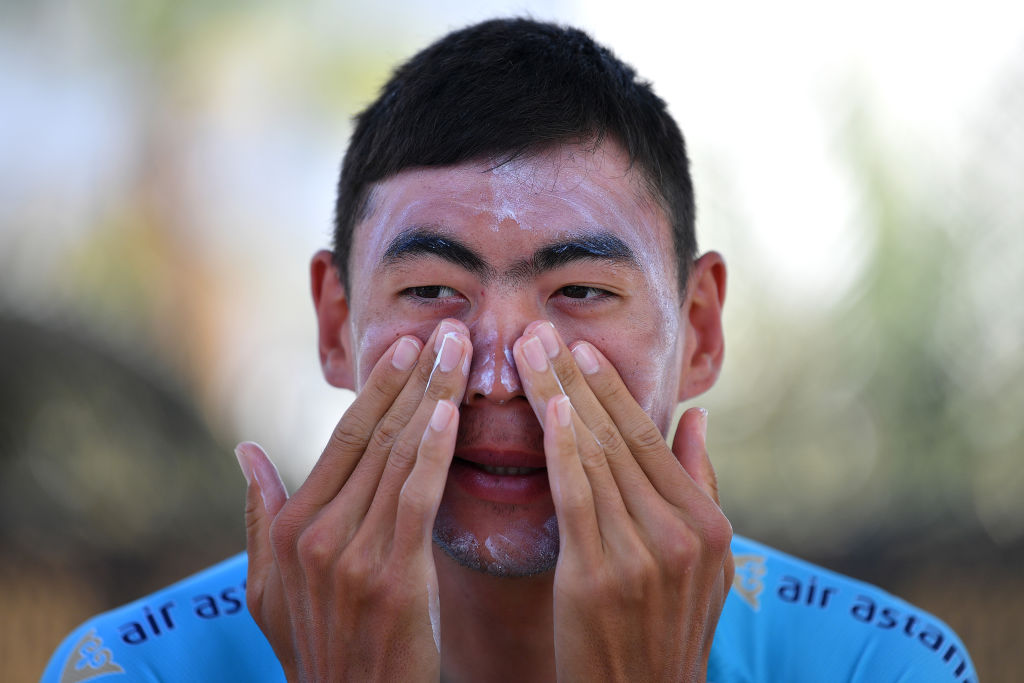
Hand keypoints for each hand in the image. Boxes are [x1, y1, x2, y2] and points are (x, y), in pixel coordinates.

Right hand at [235, 320, 471, 681]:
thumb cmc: (319, 648)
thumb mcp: (268, 587)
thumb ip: (260, 514)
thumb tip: (244, 451)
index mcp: (295, 526)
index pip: (343, 438)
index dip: (377, 388)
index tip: (405, 345)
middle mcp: (318, 531)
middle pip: (375, 435)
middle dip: (414, 377)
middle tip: (446, 328)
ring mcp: (352, 553)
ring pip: (399, 456)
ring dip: (433, 397)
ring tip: (460, 351)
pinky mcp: (392, 576)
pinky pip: (416, 498)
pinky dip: (434, 451)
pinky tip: (452, 413)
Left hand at [512, 321, 733, 681]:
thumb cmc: (665, 632)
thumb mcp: (707, 563)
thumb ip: (701, 485)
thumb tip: (698, 417)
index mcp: (706, 522)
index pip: (648, 436)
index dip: (610, 387)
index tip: (578, 347)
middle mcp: (680, 531)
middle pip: (617, 435)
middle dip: (574, 377)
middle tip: (539, 330)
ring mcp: (642, 554)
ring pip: (593, 454)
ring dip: (556, 395)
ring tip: (527, 351)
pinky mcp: (599, 577)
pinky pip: (578, 496)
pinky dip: (564, 446)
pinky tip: (548, 405)